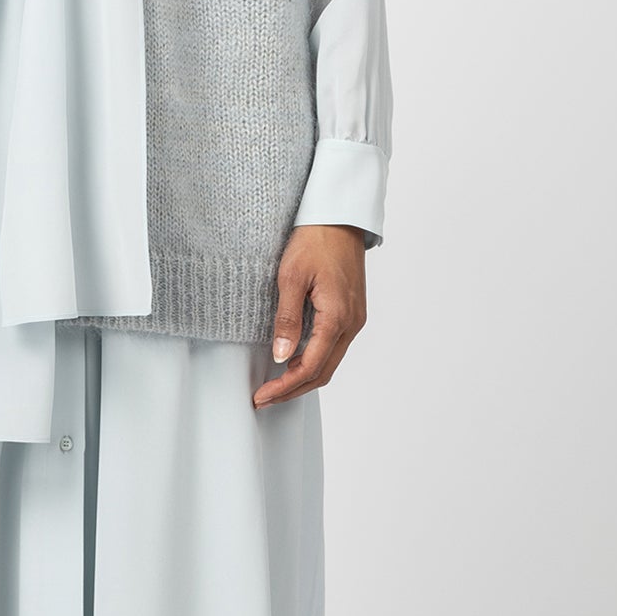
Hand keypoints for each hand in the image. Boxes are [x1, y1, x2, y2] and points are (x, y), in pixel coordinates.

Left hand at [251, 225, 368, 408]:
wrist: (339, 217)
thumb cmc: (315, 240)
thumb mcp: (292, 277)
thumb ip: (287, 319)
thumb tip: (281, 356)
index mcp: (338, 317)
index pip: (310, 367)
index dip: (285, 387)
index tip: (261, 396)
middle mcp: (352, 324)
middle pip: (323, 372)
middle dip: (293, 390)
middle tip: (263, 399)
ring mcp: (355, 319)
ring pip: (330, 362)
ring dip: (304, 378)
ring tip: (275, 386)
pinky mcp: (351, 313)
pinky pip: (334, 348)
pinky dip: (314, 362)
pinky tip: (293, 362)